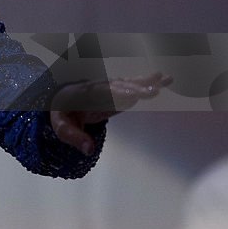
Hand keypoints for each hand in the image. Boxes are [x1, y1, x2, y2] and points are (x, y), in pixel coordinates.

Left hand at [50, 72, 171, 155]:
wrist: (62, 99)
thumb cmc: (63, 113)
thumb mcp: (62, 127)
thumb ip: (74, 137)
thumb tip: (89, 150)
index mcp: (85, 94)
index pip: (103, 94)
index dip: (118, 95)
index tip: (133, 96)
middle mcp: (100, 87)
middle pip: (120, 87)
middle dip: (136, 89)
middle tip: (154, 91)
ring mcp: (109, 87)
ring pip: (129, 83)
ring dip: (146, 81)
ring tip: (165, 78)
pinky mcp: (117, 90)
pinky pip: (133, 85)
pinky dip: (147, 81)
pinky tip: (162, 79)